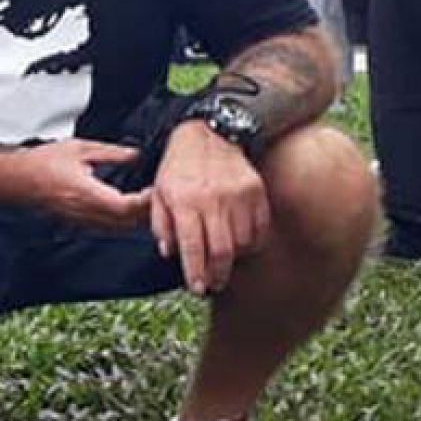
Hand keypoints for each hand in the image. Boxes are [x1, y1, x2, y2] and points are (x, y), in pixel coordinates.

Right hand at [10, 140, 152, 232]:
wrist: (16, 179)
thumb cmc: (41, 164)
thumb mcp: (80, 148)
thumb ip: (112, 153)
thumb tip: (136, 155)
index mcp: (87, 193)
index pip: (125, 206)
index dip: (145, 202)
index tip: (155, 189)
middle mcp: (85, 212)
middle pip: (126, 223)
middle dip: (146, 213)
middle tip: (160, 198)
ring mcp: (81, 221)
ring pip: (118, 230)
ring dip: (135, 221)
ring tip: (148, 205)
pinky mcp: (78, 224)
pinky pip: (107, 229)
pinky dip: (122, 223)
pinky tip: (128, 212)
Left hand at [150, 121, 270, 295]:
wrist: (210, 132)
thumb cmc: (180, 166)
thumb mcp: (159, 192)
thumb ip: (162, 225)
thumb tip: (170, 253)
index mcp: (185, 200)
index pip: (192, 247)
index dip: (195, 273)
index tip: (197, 288)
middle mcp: (213, 199)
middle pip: (222, 251)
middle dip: (217, 275)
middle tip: (212, 285)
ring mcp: (239, 195)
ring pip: (243, 243)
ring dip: (234, 260)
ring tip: (223, 263)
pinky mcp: (257, 191)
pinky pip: (260, 229)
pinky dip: (252, 244)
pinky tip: (240, 245)